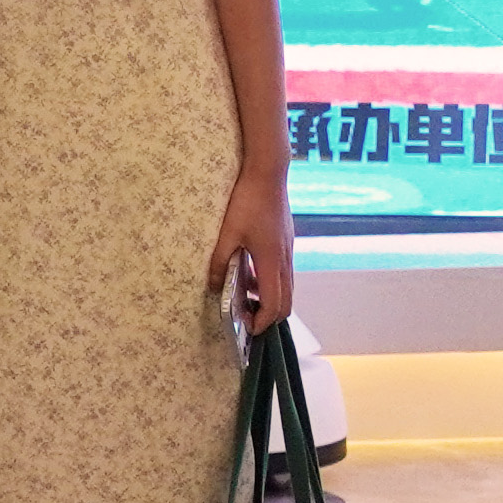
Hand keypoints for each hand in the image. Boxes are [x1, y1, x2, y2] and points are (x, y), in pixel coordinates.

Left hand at [207, 160, 296, 331]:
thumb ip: (219, 262)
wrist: (268, 173)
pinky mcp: (286, 243)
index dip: (262, 321)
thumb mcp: (226, 233)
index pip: (274, 303)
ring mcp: (289, 250)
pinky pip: (283, 273)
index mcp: (271, 260)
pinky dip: (271, 284)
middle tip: (247, 320)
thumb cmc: (247, 201)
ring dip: (271, 299)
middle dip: (270, 316)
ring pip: (287, 287)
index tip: (247, 329)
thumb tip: (213, 287)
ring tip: (247, 300)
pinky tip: (251, 275)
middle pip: (287, 301)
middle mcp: (285, 259)